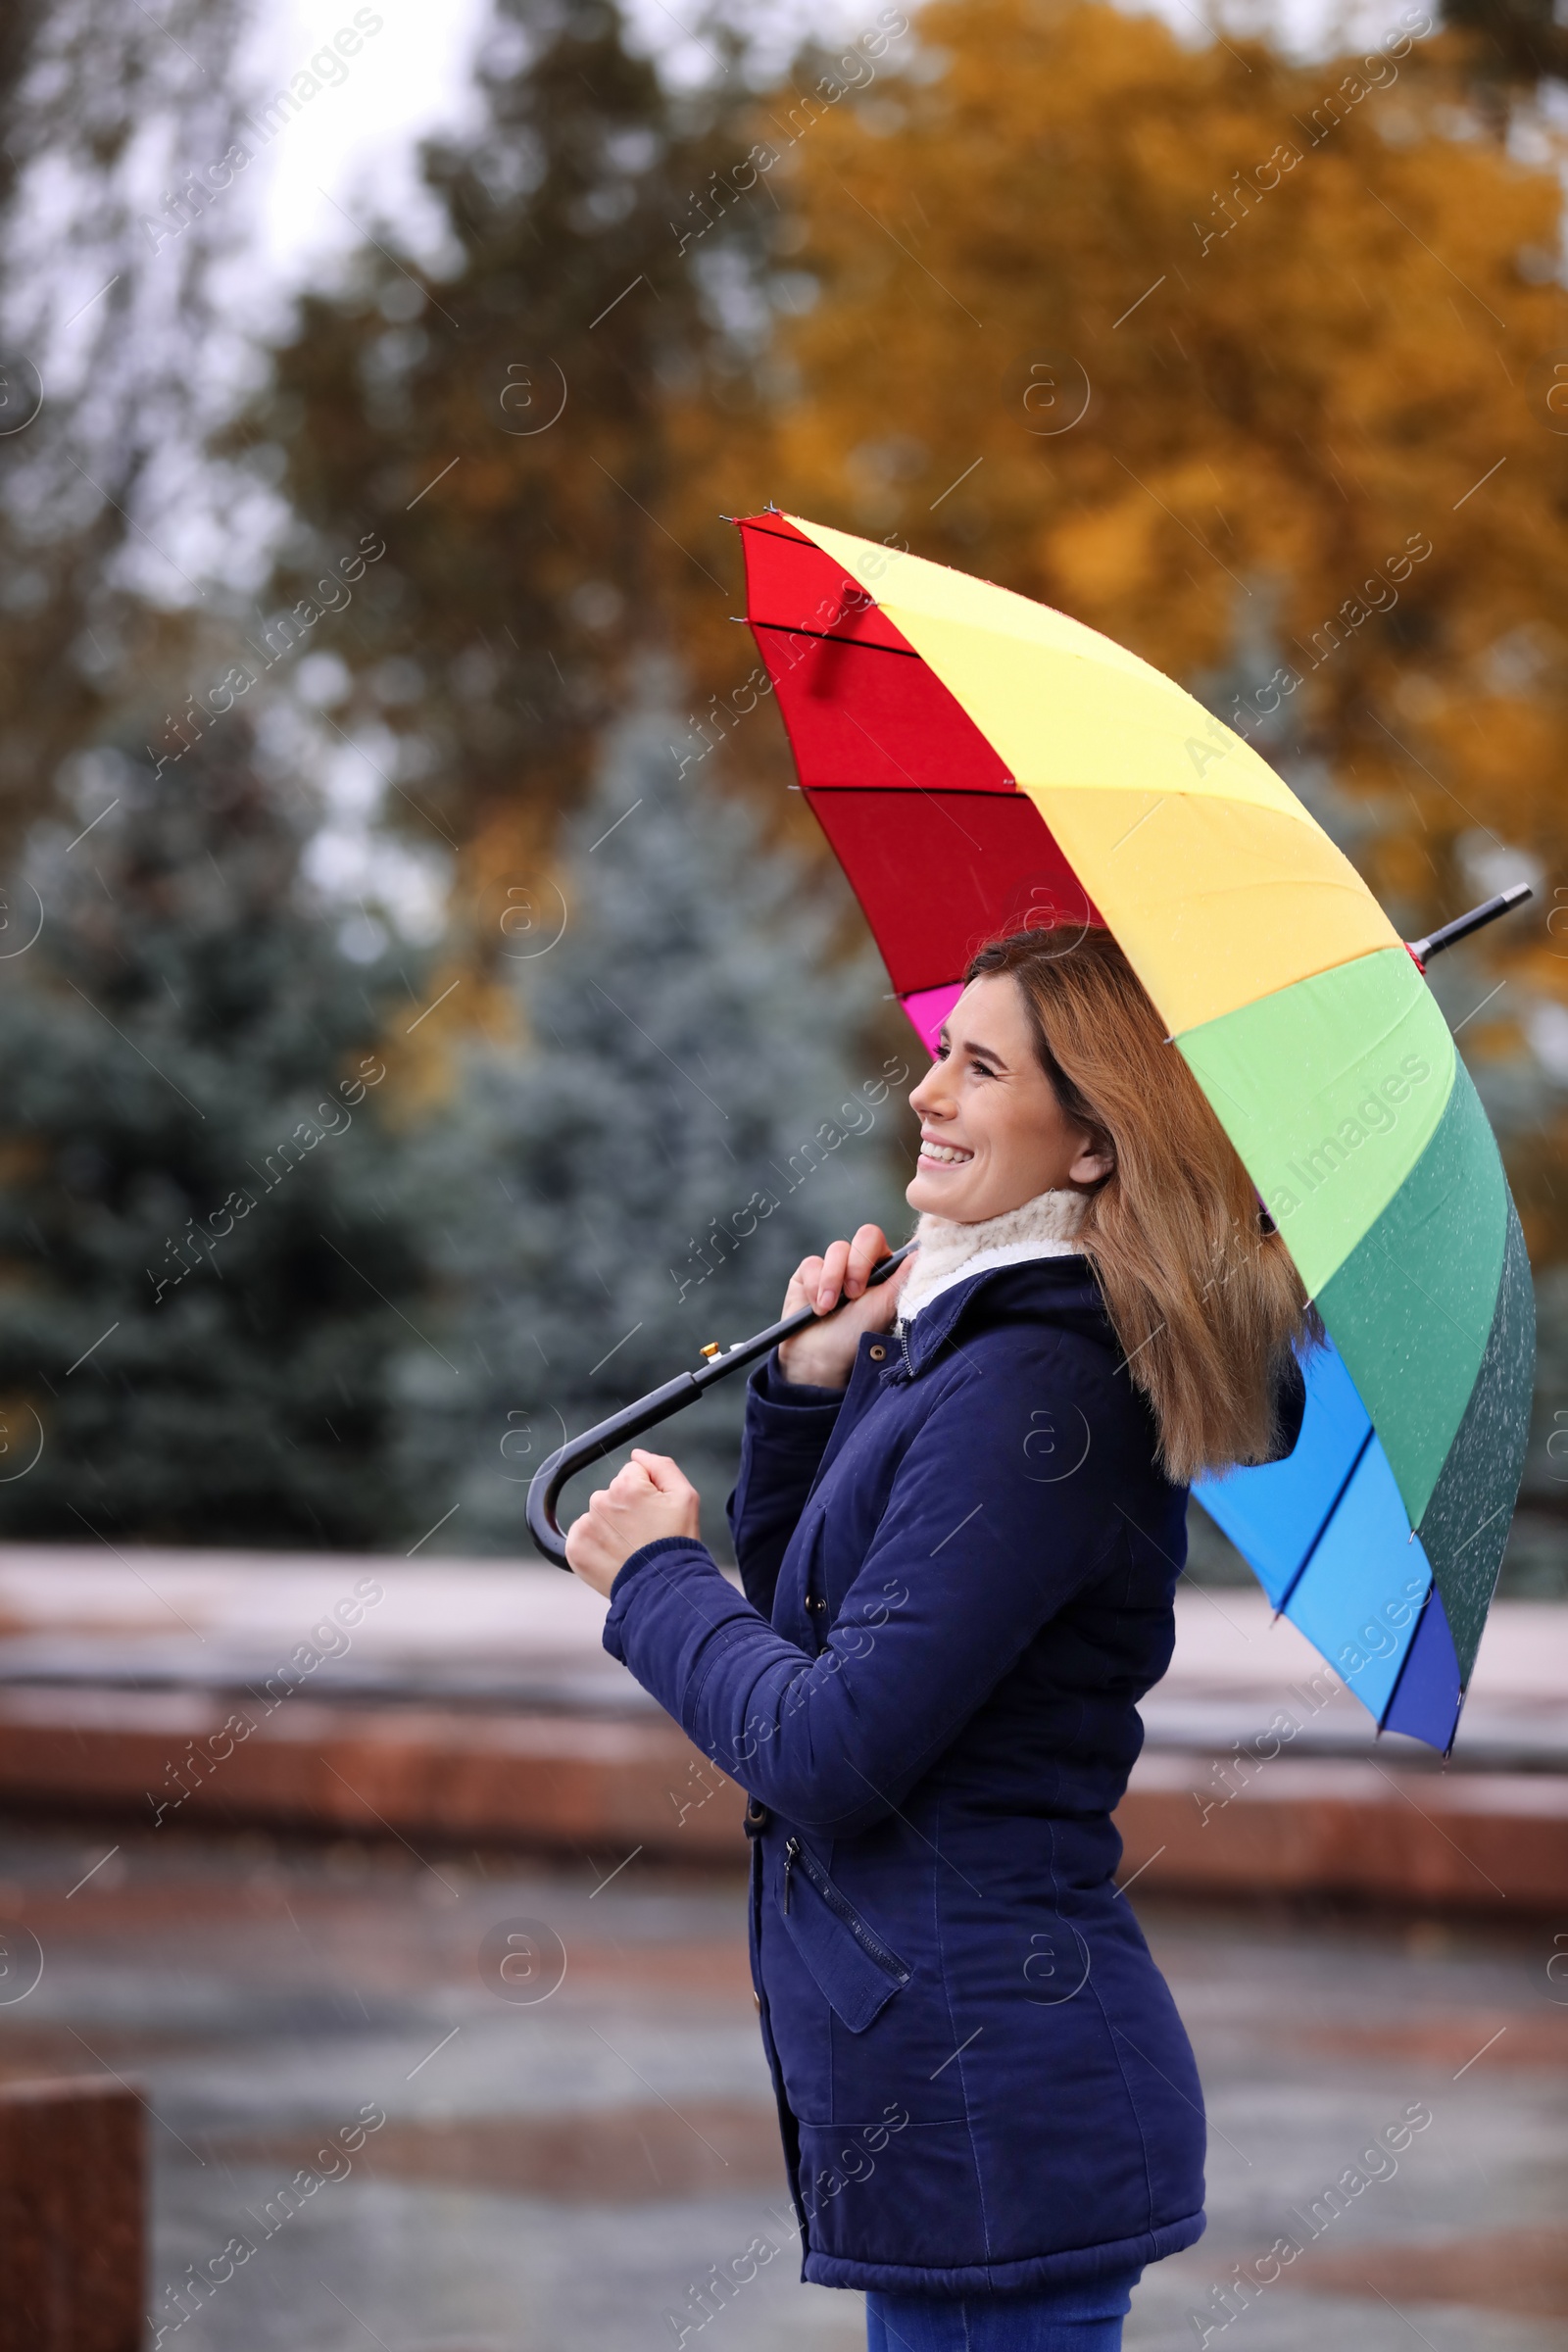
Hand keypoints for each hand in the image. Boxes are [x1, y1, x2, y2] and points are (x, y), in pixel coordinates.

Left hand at [565, 1449, 700, 1596]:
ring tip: (631, 1548)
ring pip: (599, 1514)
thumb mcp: (686, 1496)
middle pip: (613, 1492)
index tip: (654, 1514)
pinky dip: (596, 1543)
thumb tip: (637, 1454)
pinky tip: (614, 1556)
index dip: (648, 1492)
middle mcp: (600, 1502)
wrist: (663, 1589)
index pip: (632, 1473)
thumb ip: (662, 1466)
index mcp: (626, 1486)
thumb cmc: (677, 1543)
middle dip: (627, 1508)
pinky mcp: (575, 1548)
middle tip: (645, 1533)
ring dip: (611, 1525)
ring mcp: (585, 1527)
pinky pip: (583, 1534)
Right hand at [776, 1223, 909, 1389]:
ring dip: (833, 1279)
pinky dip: (815, 1287)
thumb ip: (904, 1274)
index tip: (878, 1278)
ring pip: (837, 1248)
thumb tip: (925, 1247)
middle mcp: (862, 1265)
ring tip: (830, 1307)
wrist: (820, 1359)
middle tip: (854, 1294)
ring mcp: (835, 1267)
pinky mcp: (809, 1274)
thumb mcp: (886, 1305)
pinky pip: (812, 1264)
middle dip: (859, 1264)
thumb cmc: (858, 1337)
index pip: (892, 1242)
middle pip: (866, 1235)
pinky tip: (818, 1308)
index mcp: (886, 1271)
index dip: (881, 1251)